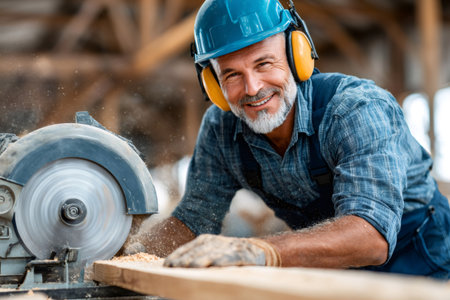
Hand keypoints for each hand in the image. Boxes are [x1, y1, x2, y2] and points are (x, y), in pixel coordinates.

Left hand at [163, 234, 280, 267]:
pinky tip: (214, 265)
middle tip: (175, 267)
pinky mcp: (240, 254)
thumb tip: (172, 266)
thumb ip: (195, 256)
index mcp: (205, 240)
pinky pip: (229, 258)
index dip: (177, 256)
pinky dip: (221, 260)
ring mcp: (227, 247)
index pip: (187, 248)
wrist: (256, 251)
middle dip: (185, 259)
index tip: (167, 265)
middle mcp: (215, 242)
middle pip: (197, 251)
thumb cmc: (228, 254)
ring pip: (211, 254)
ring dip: (200, 259)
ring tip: (191, 266)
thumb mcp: (210, 252)